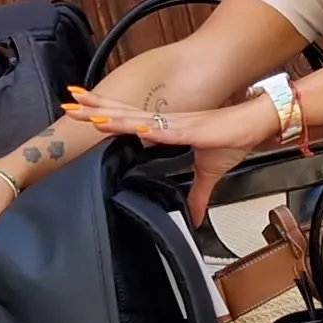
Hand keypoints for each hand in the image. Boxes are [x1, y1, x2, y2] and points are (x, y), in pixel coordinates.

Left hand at [67, 93, 287, 220]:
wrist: (256, 127)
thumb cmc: (233, 140)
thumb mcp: (208, 175)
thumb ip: (197, 196)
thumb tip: (194, 219)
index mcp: (165, 129)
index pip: (128, 121)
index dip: (104, 115)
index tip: (81, 112)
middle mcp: (165, 122)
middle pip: (123, 114)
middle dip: (94, 109)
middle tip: (67, 103)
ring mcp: (176, 124)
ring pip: (137, 119)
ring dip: (112, 116)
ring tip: (87, 113)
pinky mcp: (192, 129)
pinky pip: (166, 129)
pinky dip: (149, 128)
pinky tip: (133, 127)